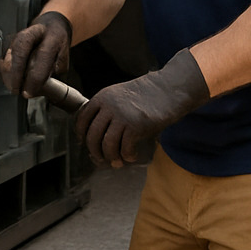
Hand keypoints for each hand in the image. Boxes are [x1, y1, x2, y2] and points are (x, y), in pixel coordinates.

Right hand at [0, 11, 72, 97]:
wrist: (50, 25)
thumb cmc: (57, 44)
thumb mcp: (63, 58)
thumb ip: (53, 72)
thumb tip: (39, 86)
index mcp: (53, 36)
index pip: (43, 56)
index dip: (35, 77)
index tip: (30, 91)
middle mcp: (35, 32)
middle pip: (21, 50)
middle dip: (16, 72)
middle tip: (16, 89)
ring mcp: (21, 34)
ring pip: (10, 52)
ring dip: (8, 73)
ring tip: (12, 87)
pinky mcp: (10, 39)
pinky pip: (4, 54)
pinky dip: (5, 69)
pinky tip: (8, 78)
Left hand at [75, 50, 210, 166]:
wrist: (169, 88)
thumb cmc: (146, 95)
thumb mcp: (120, 95)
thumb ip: (107, 110)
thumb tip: (97, 136)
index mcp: (102, 97)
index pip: (81, 119)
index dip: (81, 135)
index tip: (86, 144)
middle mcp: (109, 106)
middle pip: (92, 136)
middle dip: (95, 152)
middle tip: (101, 158)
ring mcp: (122, 116)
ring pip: (107, 145)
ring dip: (111, 157)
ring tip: (117, 161)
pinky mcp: (136, 126)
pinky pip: (125, 148)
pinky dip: (127, 156)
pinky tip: (132, 155)